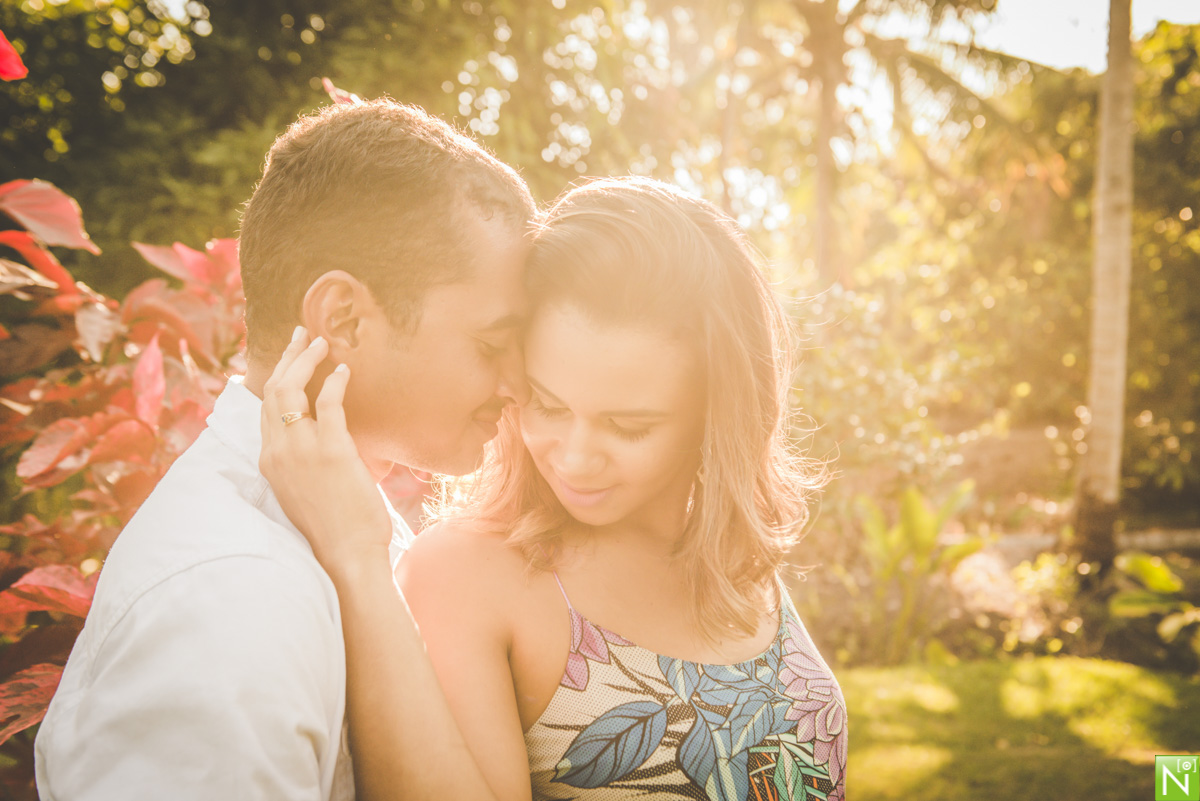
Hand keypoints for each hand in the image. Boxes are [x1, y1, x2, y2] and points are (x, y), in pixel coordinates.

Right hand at [259, 327, 391, 581]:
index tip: (288, 358)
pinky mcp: (331, 451)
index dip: (274, 378)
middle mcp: (278, 451)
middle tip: (303, 335)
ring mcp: (302, 450)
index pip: (263, 408)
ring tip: (322, 343)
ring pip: (291, 391)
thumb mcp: (305, 491)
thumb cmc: (334, 529)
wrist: (346, 556)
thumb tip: (321, 440)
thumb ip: (304, 463)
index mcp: (269, 461)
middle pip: (272, 391)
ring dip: (306, 361)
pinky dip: (334, 382)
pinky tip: (343, 371)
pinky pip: (328, 404)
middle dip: (286, 357)